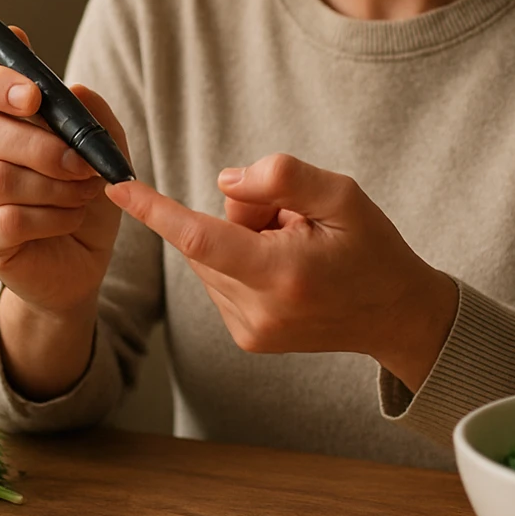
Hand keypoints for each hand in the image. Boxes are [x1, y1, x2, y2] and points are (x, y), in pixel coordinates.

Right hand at [0, 25, 128, 319]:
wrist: (82, 255)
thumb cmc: (83, 193)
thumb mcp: (102, 150)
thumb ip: (93, 116)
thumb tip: (76, 90)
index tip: (34, 95)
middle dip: (43, 147)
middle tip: (82, 164)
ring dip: (56, 187)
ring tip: (84, 194)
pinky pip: (9, 220)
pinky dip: (52, 218)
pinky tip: (69, 219)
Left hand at [104, 153, 458, 391]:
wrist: (396, 314)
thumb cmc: (373, 249)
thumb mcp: (343, 195)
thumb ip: (283, 177)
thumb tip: (224, 183)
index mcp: (281, 275)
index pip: (199, 239)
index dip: (155, 211)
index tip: (118, 188)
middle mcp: (258, 311)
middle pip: (208, 238)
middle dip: (239, 215)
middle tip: (292, 219)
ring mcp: (249, 331)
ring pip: (209, 259)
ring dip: (240, 240)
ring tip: (295, 248)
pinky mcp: (246, 338)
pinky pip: (219, 279)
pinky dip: (242, 262)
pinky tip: (286, 269)